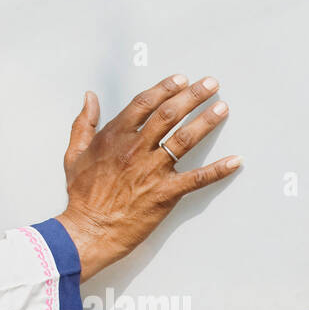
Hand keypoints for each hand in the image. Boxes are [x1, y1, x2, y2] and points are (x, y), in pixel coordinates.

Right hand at [57, 74, 241, 279]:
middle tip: (209, 84)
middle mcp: (135, 149)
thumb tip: (89, 97)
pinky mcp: (165, 193)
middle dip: (192, 96)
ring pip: (184, 139)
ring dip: (206, 121)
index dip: (164, 88)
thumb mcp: (74, 153)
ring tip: (222, 107)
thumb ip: (84, 123)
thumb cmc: (81, 195)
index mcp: (114, 137)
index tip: (180, 79)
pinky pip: (196, 178)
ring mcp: (152, 171)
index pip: (144, 103)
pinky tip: (234, 161)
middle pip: (169, 114)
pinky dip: (218, 170)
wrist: (89, 230)